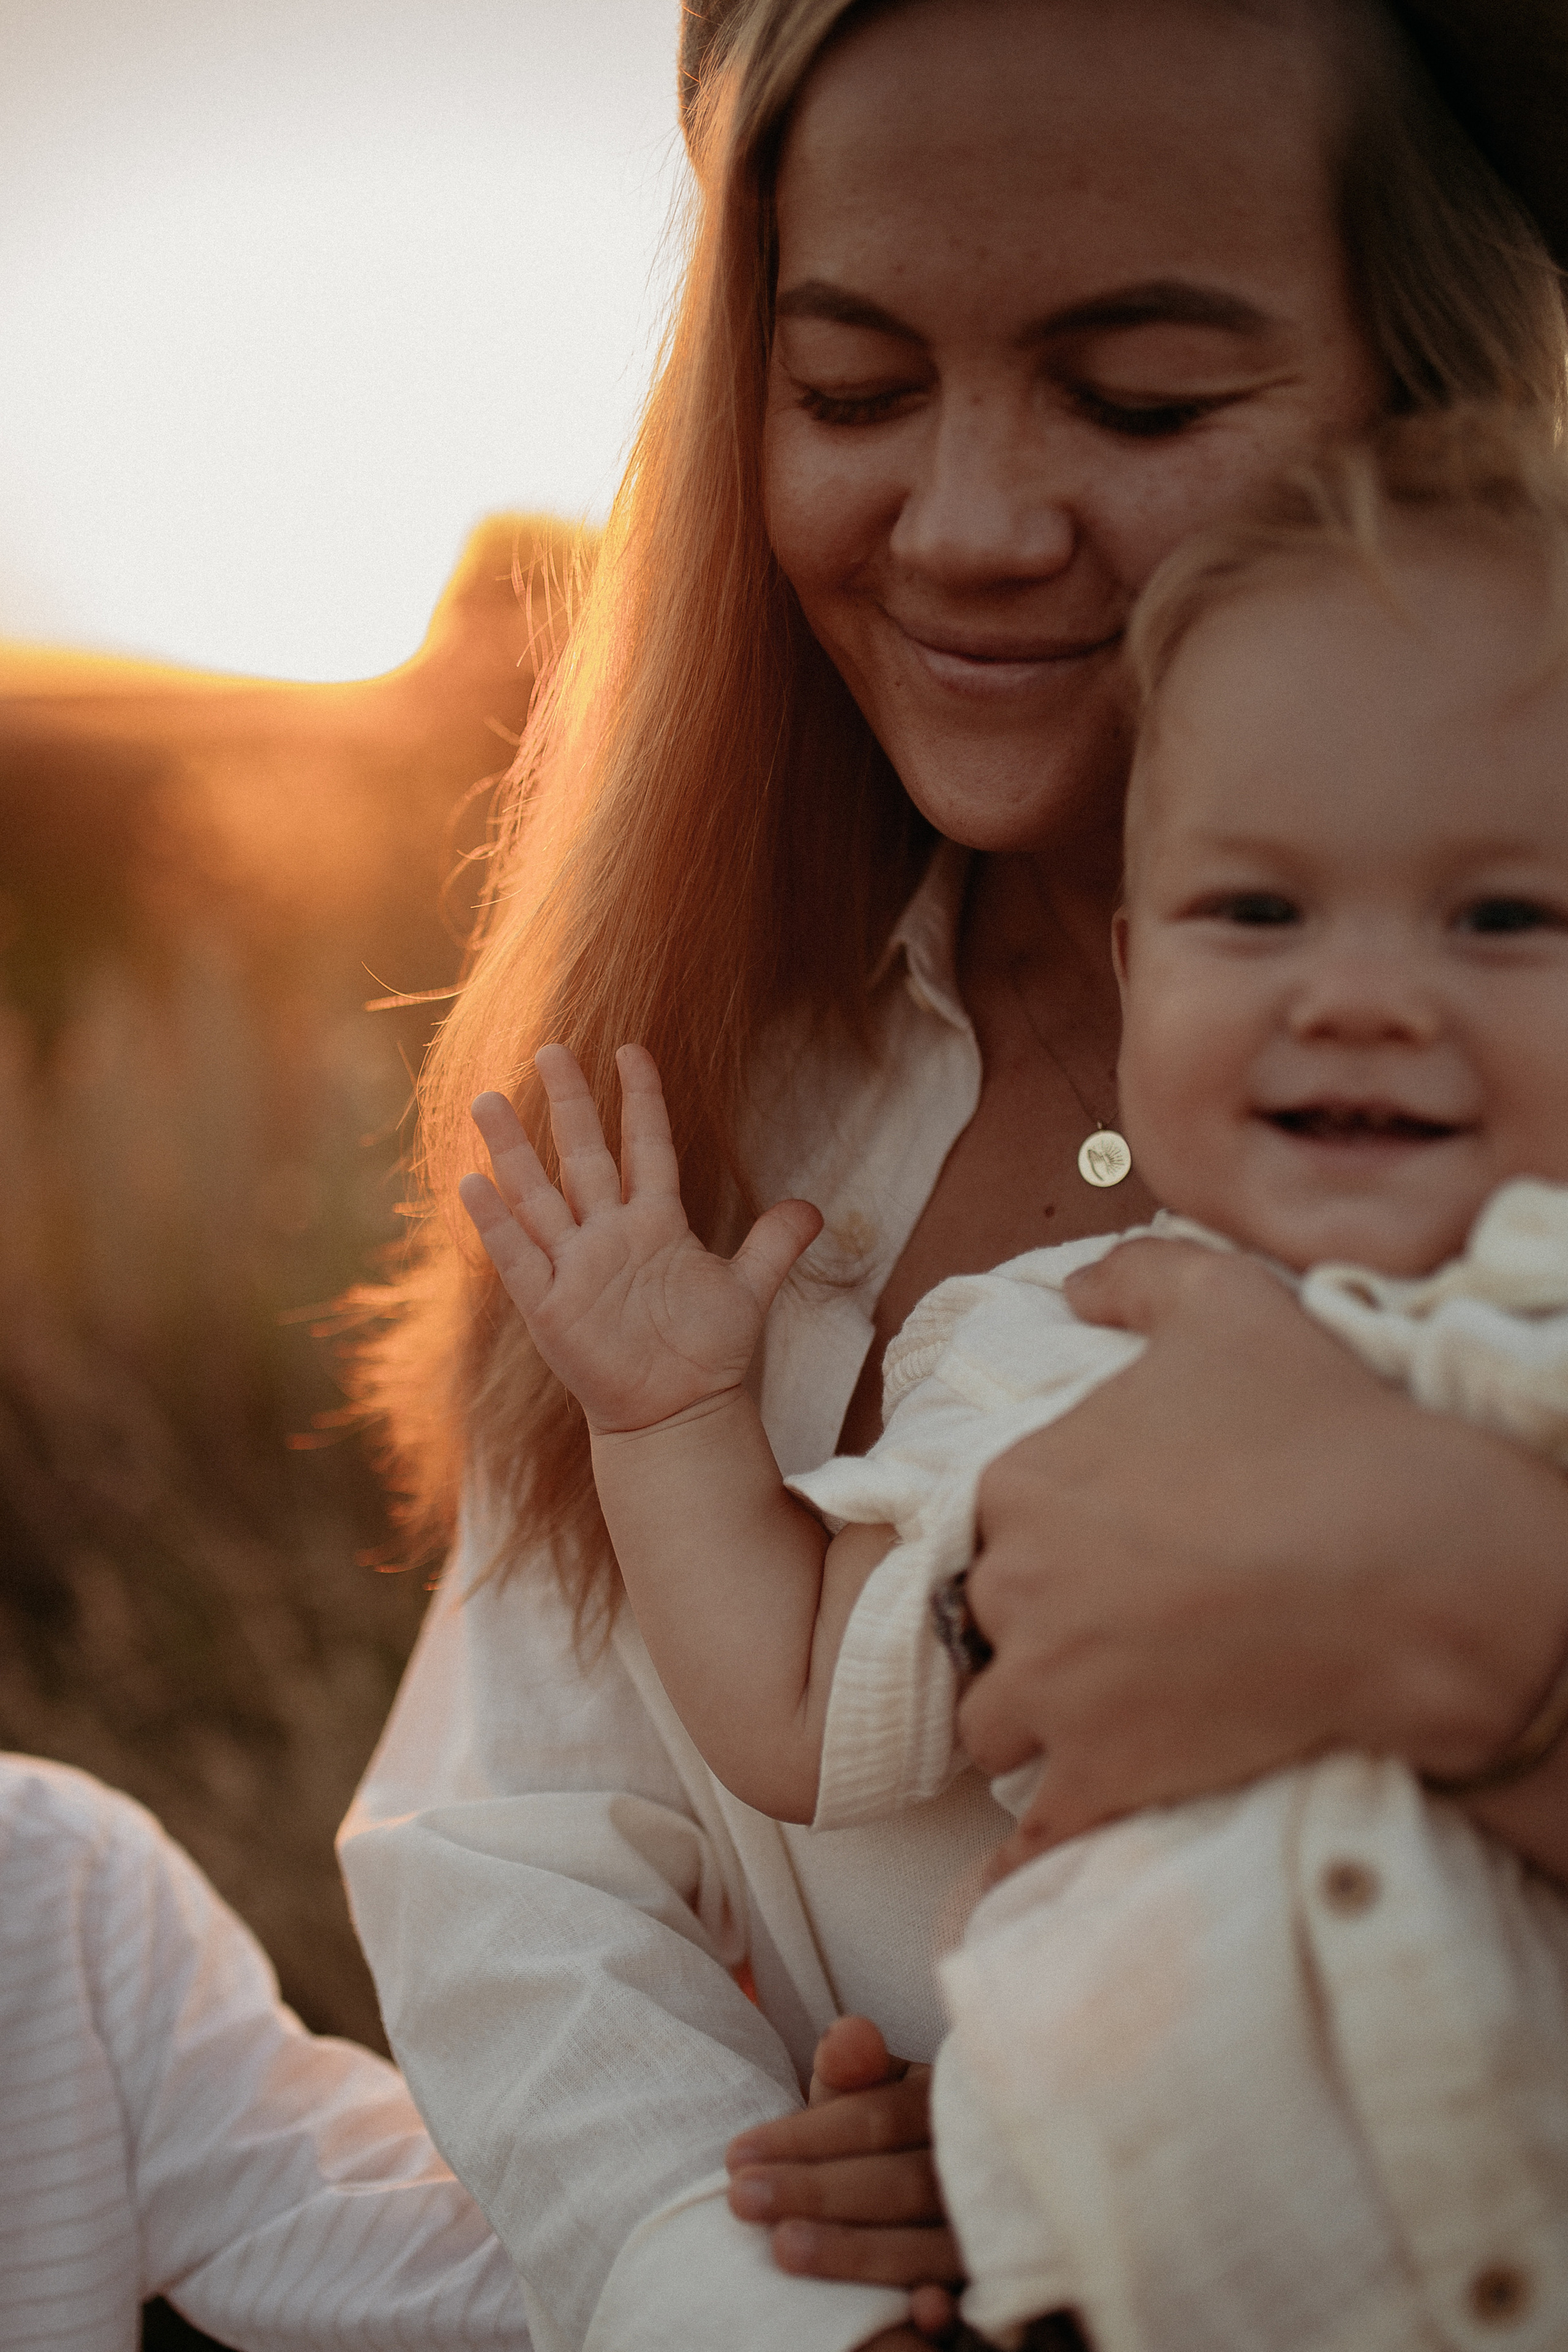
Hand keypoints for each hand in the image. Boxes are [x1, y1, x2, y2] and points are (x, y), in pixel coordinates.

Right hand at [458, 1043, 820, 1432]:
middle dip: (568, 1104)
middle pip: (584, 1156)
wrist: (677, 1414)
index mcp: (654, 1223)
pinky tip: (472, 1183)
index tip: (632, 1050)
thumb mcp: (747, 1291)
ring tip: (487, 1101)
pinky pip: (517, 1257)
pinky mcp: (551, 1306)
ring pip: (537, 1196)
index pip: (645, 1147)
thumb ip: (773, 1245)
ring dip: (512, 1151)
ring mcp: (576, 1267)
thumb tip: (813, 1209)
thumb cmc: (707, 1352)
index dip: (641, 1101)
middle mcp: (609, 1235)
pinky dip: (494, 1223)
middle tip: (551, 1049)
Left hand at [726, 2016, 961, 2330]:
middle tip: (742, 2200)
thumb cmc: (893, 2137)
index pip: (877, 2119)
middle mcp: (974, 2167)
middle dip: (817, 2192)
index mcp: (944, 2104)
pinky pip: (977, 2301)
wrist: (955, 2177)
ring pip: (929, 2245)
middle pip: (900, 2183)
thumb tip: (845, 2035)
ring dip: (857, 2251)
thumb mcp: (875, 2093)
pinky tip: (918, 2312)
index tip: (737, 2156)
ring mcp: (990, 2229)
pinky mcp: (993, 2284)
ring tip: (783, 2248)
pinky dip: (947, 2307)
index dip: (806, 2137)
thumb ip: (854, 2068)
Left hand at [959, 1238, 1567, 1865]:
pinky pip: (1036, 1822)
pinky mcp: (1102, 1776)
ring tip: (1102, 1715)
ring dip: (1035, 1720)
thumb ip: (1136, 1278)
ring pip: (994, 1721)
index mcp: (1021, 1482)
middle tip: (1108, 1634)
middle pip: (982, 1623)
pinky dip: (1048, 1825)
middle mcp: (1016, 1587)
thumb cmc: (1320, 1430)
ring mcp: (1053, 1690)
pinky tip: (1074, 1821)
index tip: (1098, 1555)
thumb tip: (1074, 1285)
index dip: (1036, 1543)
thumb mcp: (1228, 1305)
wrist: (1411, 1569)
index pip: (984, 1527)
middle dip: (1031, 1628)